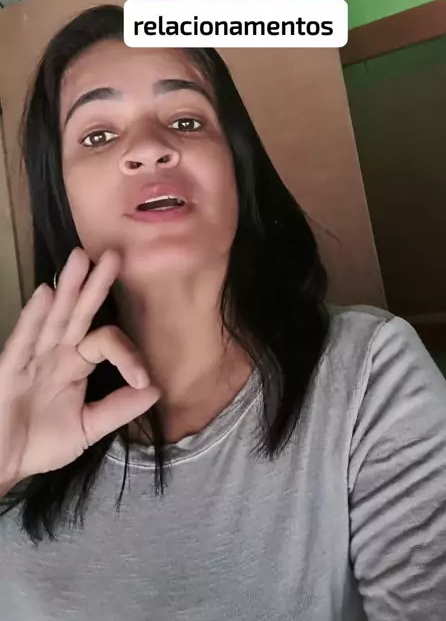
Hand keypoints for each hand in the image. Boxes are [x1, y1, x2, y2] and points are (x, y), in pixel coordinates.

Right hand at [0, 249, 158, 486]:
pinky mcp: (11, 368)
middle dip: (96, 285)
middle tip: (114, 256)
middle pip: (80, 314)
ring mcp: (33, 358)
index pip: (106, 342)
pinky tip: (46, 293)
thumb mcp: (87, 428)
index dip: (127, 355)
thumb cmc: (40, 443)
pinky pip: (24, 340)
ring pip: (55, 318)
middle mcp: (57, 354)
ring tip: (80, 258)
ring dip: (68, 288)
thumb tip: (156, 389)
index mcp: (76, 364)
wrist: (1, 463)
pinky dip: (34, 317)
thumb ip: (118, 409)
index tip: (142, 379)